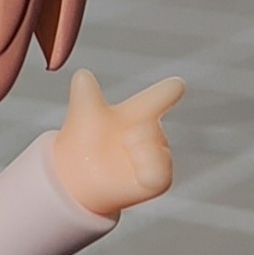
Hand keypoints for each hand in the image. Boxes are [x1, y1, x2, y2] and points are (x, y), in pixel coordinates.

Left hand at [52, 70, 184, 219]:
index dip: (169, 90)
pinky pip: (159, 172)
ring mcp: (156, 156)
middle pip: (151, 127)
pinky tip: (134, 169)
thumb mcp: (84, 114)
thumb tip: (82, 74)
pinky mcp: (157, 180)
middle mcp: (152, 132)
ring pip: (156, 148)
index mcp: (140, 112)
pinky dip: (144, 168)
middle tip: (120, 138)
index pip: (160, 96)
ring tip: (124, 152)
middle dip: (135, 132)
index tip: (178, 84)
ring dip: (137, 148)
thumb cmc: (83, 138)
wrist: (75, 174)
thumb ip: (85, 92)